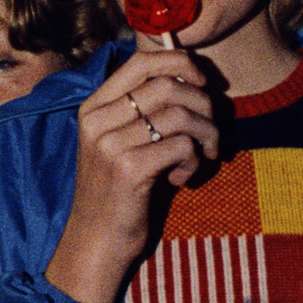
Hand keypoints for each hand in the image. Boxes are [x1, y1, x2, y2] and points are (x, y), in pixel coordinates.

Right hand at [44, 50, 216, 302]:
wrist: (96, 241)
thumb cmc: (118, 191)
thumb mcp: (119, 142)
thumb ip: (143, 110)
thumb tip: (192, 76)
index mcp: (93, 107)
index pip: (141, 62)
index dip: (180, 62)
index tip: (201, 82)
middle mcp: (97, 120)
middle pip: (168, 85)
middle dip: (203, 105)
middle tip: (209, 133)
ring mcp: (109, 144)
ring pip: (180, 115)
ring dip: (205, 135)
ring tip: (202, 156)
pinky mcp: (128, 169)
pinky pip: (182, 146)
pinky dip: (194, 161)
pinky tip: (181, 179)